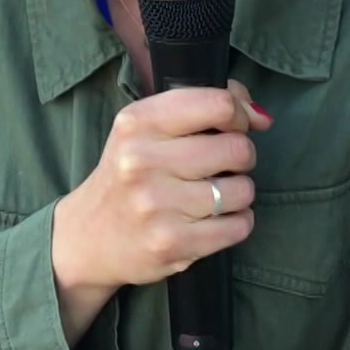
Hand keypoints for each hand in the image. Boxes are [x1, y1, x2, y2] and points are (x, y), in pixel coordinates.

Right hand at [53, 80, 270, 293]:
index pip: (217, 104)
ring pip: (243, 190)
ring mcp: (156, 206)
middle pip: (237, 148)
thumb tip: (261, 115)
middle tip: (219, 167)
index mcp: (137, 123)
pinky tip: (212, 221)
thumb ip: (201, 107)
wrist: (88, 236)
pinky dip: (236, 223)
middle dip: (240, 157)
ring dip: (238, 193)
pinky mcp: (172, 245)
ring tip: (211, 196)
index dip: (239, 114)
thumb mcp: (145, 128)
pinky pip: (239, 226)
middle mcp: (142, 161)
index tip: (234, 126)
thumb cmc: (128, 175)